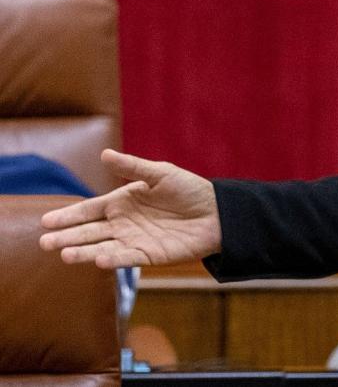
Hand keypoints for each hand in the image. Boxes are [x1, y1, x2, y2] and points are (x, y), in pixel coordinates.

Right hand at [39, 149, 222, 268]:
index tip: (46, 221)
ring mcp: (133, 240)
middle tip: (44, 242)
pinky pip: (126, 258)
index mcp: (121, 202)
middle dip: (66, 236)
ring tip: (64, 254)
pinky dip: (113, 259)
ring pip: (101, 247)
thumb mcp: (161, 173)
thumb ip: (133, 167)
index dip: (68, 215)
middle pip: (89, 231)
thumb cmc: (189, 190)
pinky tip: (99, 259)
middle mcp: (122, 223)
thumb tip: (104, 154)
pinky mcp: (148, 255)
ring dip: (83, 251)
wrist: (217, 213)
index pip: (89, 210)